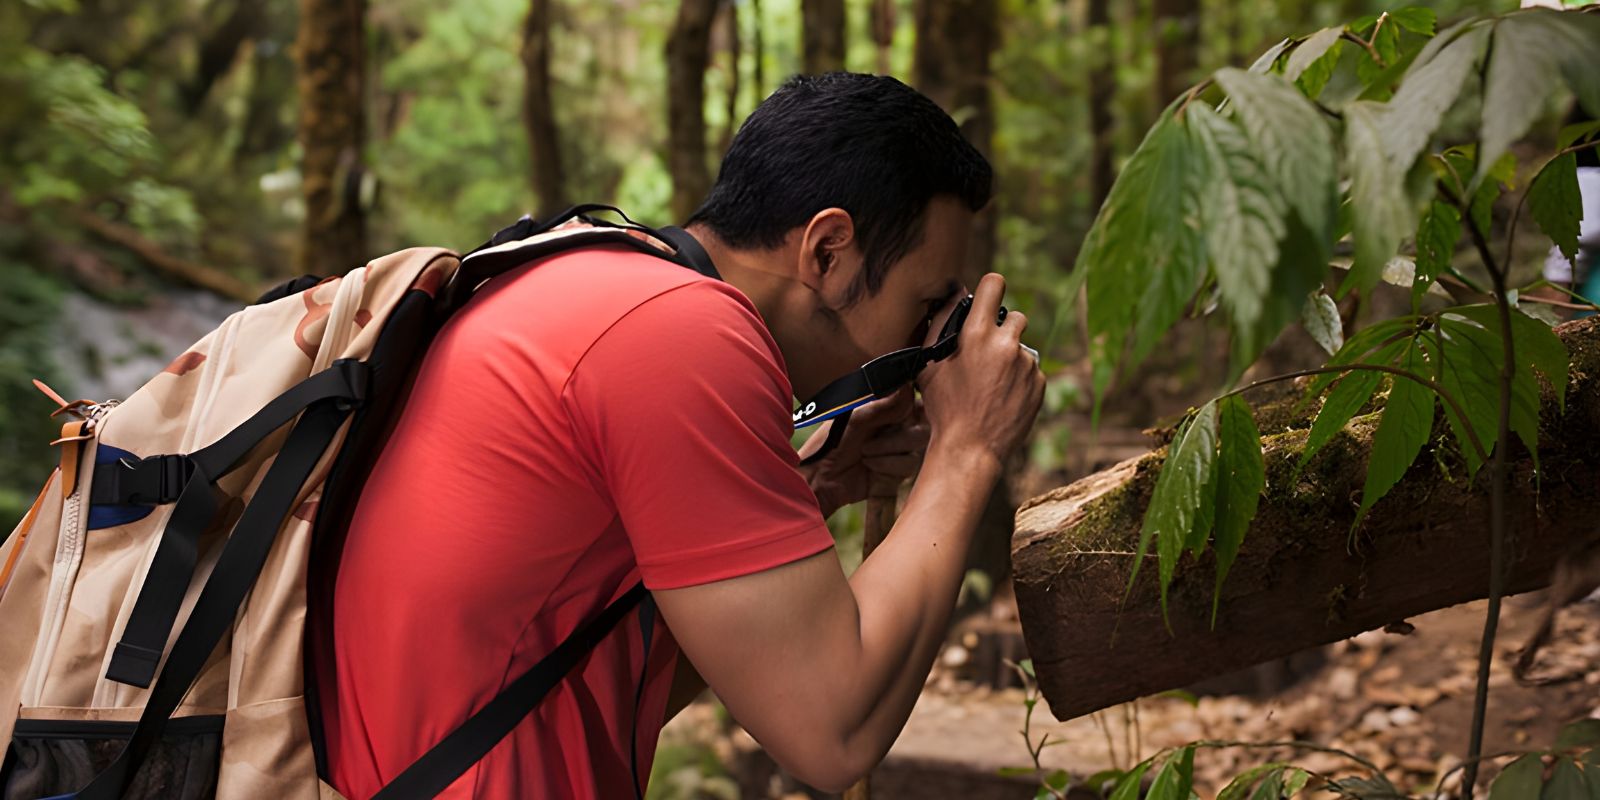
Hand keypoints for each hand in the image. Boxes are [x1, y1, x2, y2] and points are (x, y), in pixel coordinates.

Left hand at [797, 387, 928, 517]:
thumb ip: (884, 404)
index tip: (905, 408)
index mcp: (886, 407)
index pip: (915, 398)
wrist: (820, 478)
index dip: (915, 402)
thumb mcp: (856, 418)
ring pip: (917, 443)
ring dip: (889, 447)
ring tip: (864, 451)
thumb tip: (907, 385)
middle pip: (922, 422)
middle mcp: (897, 425)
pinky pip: (908, 464)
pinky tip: (869, 465)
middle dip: (899, 431)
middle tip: (875, 434)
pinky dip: (888, 464)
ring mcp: (899, 448)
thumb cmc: (831, 441)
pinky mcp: (899, 470)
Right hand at [916, 273, 1044, 465]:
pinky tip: (1002, 397)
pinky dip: (1020, 379)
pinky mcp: (1039, 384)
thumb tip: (955, 294)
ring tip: (991, 384)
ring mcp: (1027, 365)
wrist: (970, 449)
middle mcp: (1007, 344)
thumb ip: (940, 323)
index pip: (994, 284)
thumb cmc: (944, 407)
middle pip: (1015, 316)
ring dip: (1010, 358)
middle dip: (1003, 329)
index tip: (988, 299)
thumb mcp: (929, 364)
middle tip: (986, 353)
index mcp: (976, 334)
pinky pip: (1031, 371)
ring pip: (1022, 348)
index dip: (990, 289)